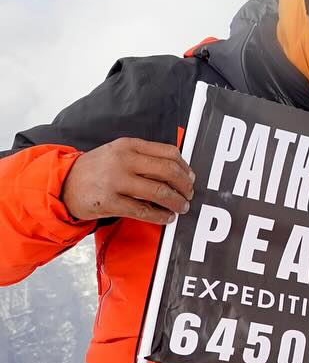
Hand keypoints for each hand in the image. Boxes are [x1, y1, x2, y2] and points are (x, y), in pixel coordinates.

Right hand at [60, 137, 194, 224]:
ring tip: (182, 208)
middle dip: (185, 186)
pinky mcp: (109, 201)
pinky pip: (143, 211)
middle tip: (189, 195)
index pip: (169, 153)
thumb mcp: (119, 153)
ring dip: (176, 202)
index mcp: (129, 145)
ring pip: (159, 192)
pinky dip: (160, 216)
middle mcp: (123, 160)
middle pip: (168, 171)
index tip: (190, 178)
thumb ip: (145, 157)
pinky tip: (166, 218)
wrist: (62, 184)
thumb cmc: (97, 169)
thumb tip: (180, 171)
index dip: (185, 167)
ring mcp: (115, 181)